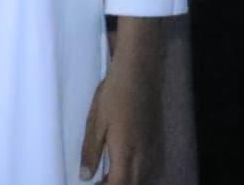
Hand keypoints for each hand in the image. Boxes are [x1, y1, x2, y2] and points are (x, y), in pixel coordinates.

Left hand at [80, 17, 163, 183]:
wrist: (140, 69)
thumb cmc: (114, 94)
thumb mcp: (96, 123)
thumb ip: (91, 152)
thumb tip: (85, 176)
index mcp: (126, 152)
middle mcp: (143, 153)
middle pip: (134, 184)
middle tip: (100, 181)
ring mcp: (153, 145)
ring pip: (145, 176)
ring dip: (130, 180)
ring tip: (111, 175)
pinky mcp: (157, 137)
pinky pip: (151, 165)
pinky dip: (140, 172)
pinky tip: (129, 164)